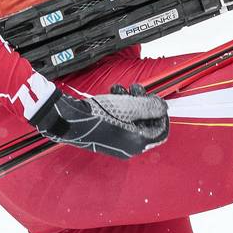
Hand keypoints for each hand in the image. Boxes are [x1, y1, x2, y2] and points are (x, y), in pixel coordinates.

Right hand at [29, 83, 168, 158]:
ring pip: (132, 117)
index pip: (160, 131)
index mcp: (137, 143)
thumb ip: (151, 106)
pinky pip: (119, 117)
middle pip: (145, 122)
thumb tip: (164, 107)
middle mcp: (128, 145)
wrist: (69, 118)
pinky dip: (119, 104)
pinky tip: (113, 92)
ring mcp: (116, 139)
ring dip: (130, 99)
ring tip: (122, 88)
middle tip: (137, 88)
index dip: (161, 113)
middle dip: (143, 102)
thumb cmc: (99, 115)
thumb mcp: (130, 106)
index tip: (156, 98)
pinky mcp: (106, 132)